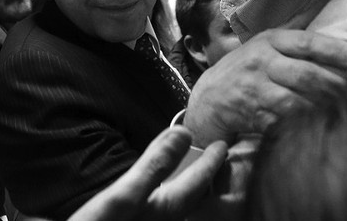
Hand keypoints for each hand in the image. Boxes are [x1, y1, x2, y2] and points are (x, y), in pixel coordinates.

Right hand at [68, 126, 226, 220]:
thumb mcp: (124, 195)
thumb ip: (155, 165)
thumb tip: (184, 134)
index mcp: (165, 209)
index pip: (196, 182)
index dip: (210, 162)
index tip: (223, 145)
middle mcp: (163, 220)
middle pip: (192, 198)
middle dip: (206, 177)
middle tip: (216, 159)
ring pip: (178, 206)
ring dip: (187, 188)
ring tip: (193, 174)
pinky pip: (164, 209)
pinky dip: (170, 197)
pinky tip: (160, 196)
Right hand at [185, 28, 346, 146]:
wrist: (208, 98)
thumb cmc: (244, 68)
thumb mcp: (264, 41)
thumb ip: (296, 26)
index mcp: (268, 42)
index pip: (305, 43)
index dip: (334, 50)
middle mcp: (260, 63)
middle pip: (304, 74)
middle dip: (334, 84)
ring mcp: (254, 90)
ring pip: (295, 101)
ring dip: (320, 106)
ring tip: (343, 108)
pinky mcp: (251, 114)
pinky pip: (281, 121)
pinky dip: (299, 125)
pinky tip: (315, 125)